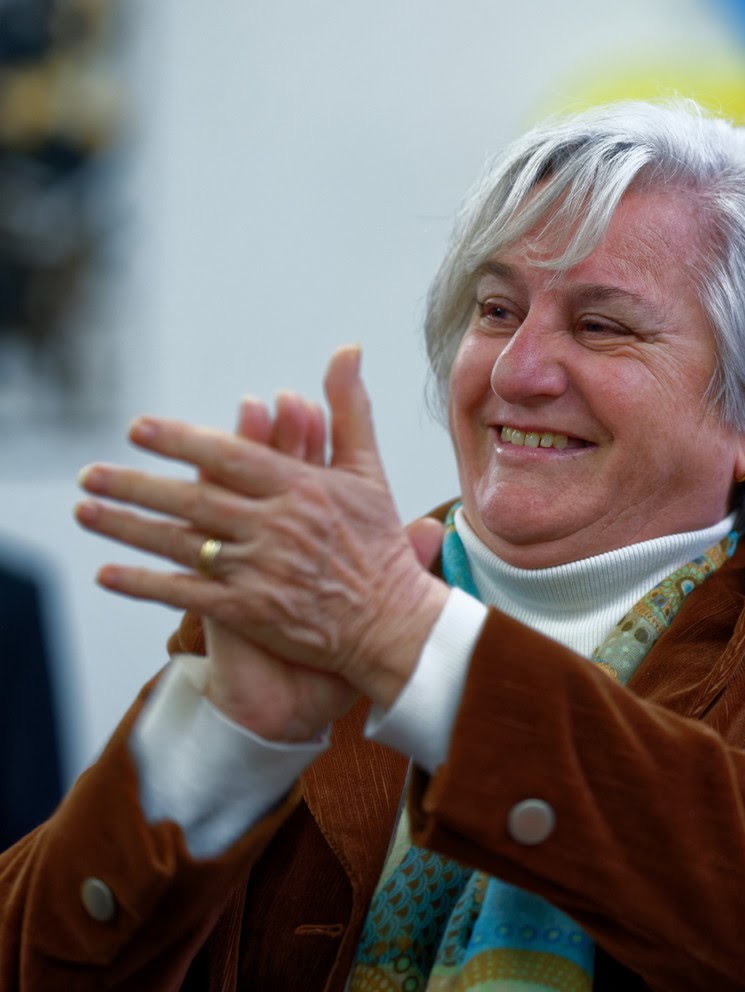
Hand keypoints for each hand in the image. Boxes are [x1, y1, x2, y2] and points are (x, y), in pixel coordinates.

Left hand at [76, 346, 449, 737]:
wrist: (394, 623)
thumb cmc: (379, 545)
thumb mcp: (369, 472)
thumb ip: (349, 410)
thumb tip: (347, 350)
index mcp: (303, 488)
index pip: (231, 456)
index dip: (181, 441)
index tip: (138, 429)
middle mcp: (278, 526)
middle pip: (194, 500)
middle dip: (135, 485)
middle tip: (91, 474)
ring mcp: (262, 571)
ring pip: (182, 544)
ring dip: (127, 528)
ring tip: (84, 512)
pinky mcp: (252, 612)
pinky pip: (186, 594)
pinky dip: (144, 584)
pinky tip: (107, 573)